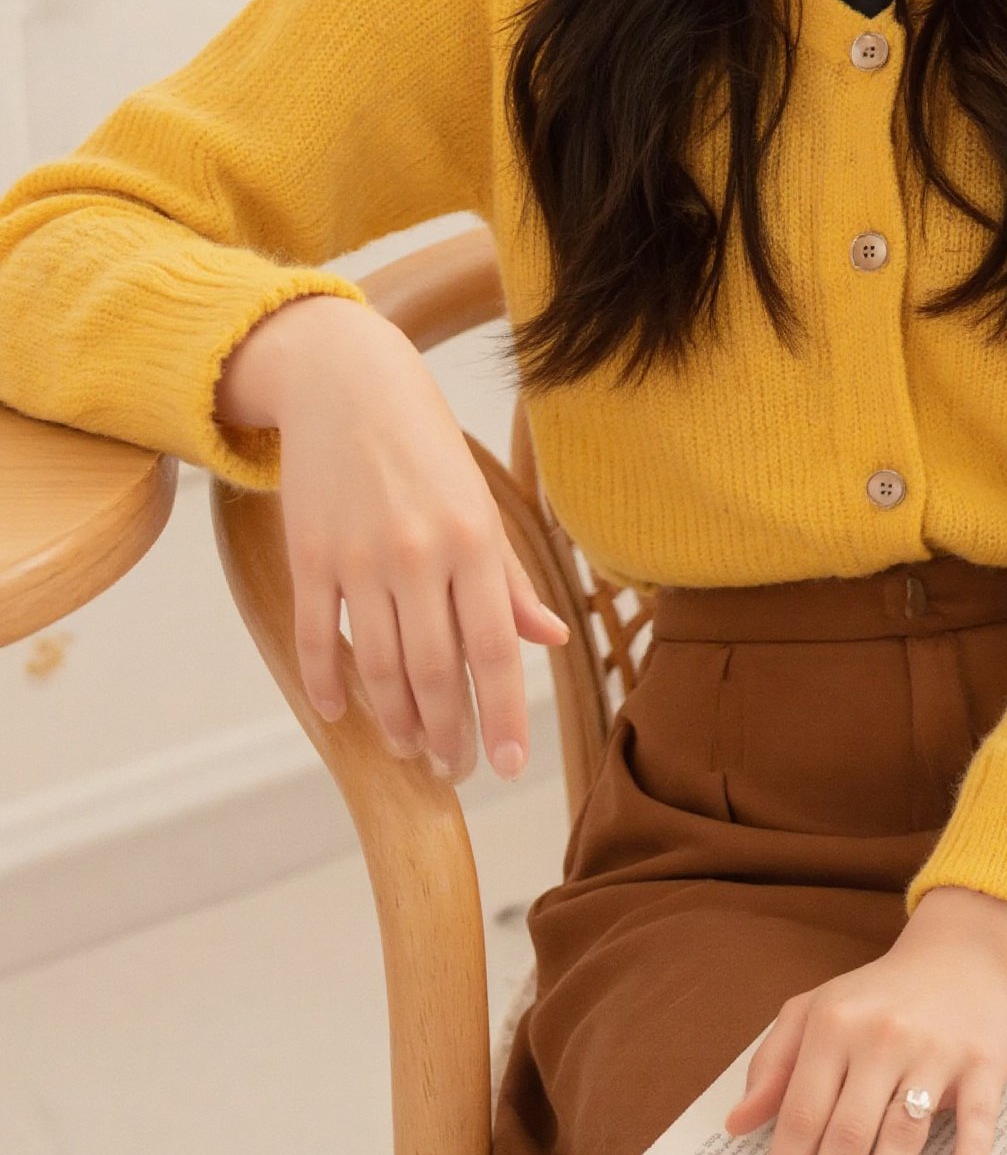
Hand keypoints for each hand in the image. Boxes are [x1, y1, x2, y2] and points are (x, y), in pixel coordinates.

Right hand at [219, 293, 570, 779]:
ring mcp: (359, 558)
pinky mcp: (309, 556)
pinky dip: (328, 683)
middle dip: (448, 733)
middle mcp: (419, 554)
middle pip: (434, 671)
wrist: (347, 383)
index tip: (509, 768)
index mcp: (474, 542)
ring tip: (413, 748)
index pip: (493, 650)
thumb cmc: (427, 447)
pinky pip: (317, 637)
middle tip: (456, 770)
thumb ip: (510, 581)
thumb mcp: (481, 504)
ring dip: (396, 719)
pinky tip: (342, 714)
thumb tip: (550, 641)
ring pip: (377, 666)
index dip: (503, 716)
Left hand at [720, 892, 1006, 1154]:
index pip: (800, 1115)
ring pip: (901, 1130)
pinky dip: (973, 1151)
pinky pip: (978, 1111)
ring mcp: (933, 1049)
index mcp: (832, 1026)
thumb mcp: (815, 1010)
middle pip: (844, 1134)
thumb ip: (772, 1063)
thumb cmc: (880, 994)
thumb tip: (736, 1124)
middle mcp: (879, 1037)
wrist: (962, 951)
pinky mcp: (983, 1059)